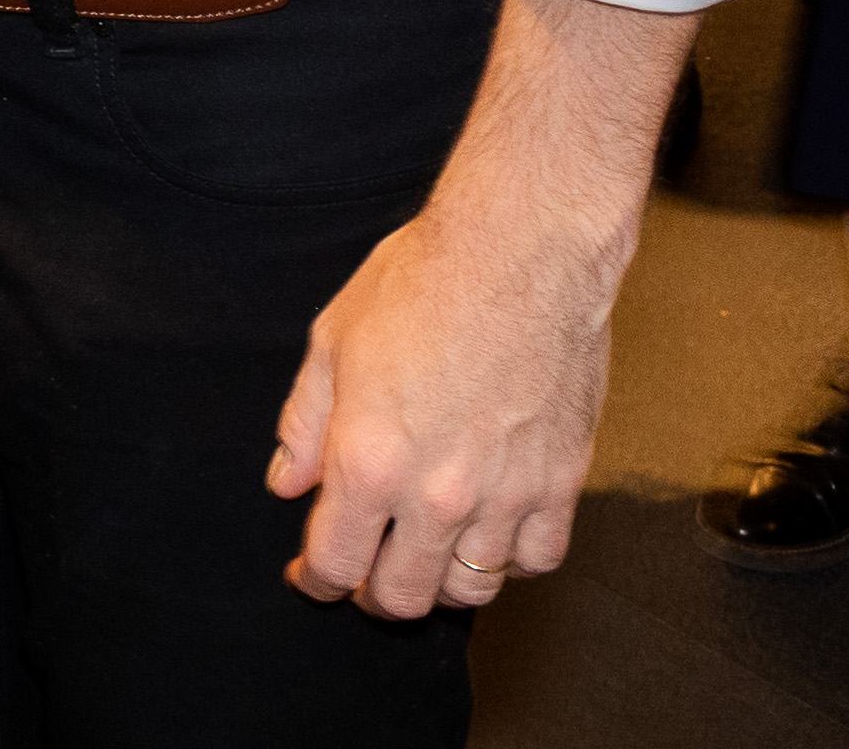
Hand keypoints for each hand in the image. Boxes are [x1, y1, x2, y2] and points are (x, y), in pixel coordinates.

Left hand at [268, 187, 624, 618]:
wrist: (520, 252)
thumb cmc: (421, 283)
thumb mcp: (332, 341)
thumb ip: (304, 424)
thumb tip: (287, 483)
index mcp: (368, 461)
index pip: (336, 564)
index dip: (319, 581)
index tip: (314, 576)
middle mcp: (436, 493)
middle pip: (403, 596)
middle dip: (374, 594)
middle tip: (367, 574)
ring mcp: (504, 495)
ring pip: (472, 590)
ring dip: (442, 584)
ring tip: (426, 556)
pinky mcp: (561, 483)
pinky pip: (538, 559)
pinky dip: (512, 562)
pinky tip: (491, 536)